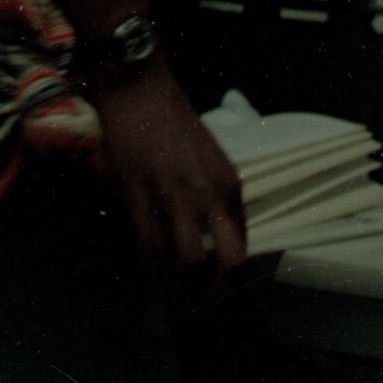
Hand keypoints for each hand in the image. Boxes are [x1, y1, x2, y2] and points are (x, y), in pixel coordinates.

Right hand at [88, 56, 247, 273]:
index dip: (232, 271)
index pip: (243, 243)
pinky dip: (147, 263)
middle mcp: (208, 193)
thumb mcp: (208, 155)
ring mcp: (174, 196)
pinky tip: (145, 260)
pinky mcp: (140, 195)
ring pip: (185, 262)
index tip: (218, 281)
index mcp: (229, 182)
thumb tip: (210, 235)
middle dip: (216, 288)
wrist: (138, 87)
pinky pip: (148, 248)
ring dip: (177, 276)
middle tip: (201, 295)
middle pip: (227, 261)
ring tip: (168, 272)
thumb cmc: (172, 117)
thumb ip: (213, 194)